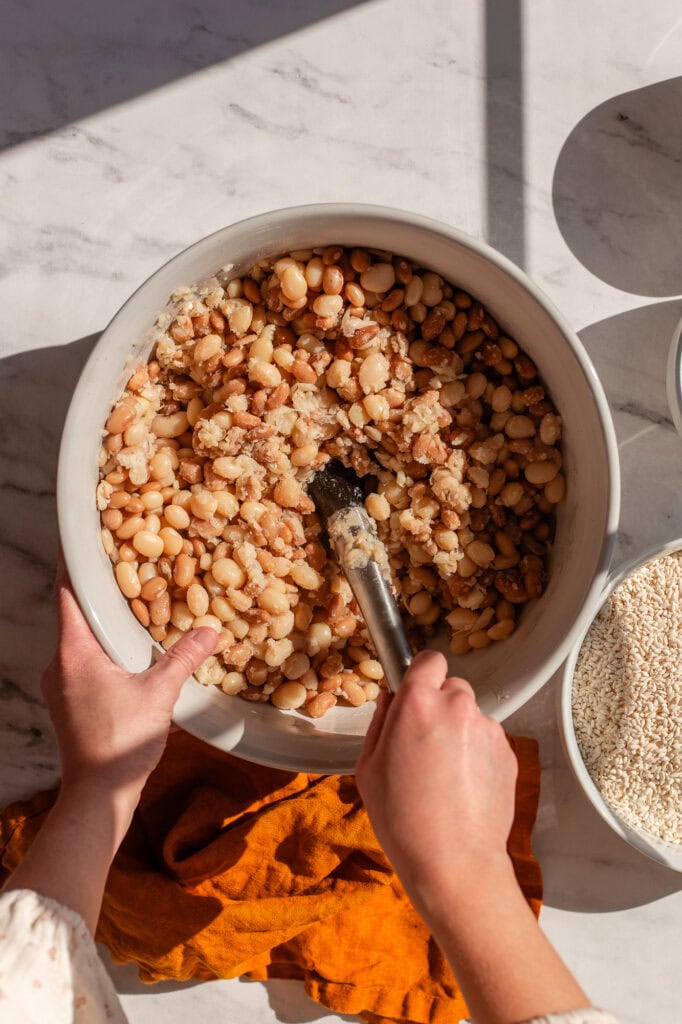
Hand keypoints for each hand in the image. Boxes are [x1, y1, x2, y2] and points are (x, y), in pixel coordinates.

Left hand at [42, 565, 216, 816]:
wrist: (97, 796)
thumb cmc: (120, 743)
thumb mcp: (159, 695)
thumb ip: (183, 658)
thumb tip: (210, 630)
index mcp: (75, 652)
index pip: (67, 594)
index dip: (73, 563)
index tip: (83, 537)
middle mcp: (61, 664)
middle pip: (74, 612)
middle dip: (97, 588)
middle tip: (122, 561)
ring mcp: (62, 685)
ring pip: (80, 638)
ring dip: (102, 619)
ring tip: (132, 600)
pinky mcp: (71, 702)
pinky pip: (85, 659)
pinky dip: (103, 645)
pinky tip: (129, 646)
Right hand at [356, 650, 518, 921]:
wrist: (453, 862)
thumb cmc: (402, 819)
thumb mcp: (368, 768)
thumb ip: (381, 722)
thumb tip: (393, 700)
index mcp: (418, 703)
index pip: (428, 659)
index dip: (421, 674)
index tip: (415, 693)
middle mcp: (457, 706)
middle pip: (451, 687)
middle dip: (439, 706)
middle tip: (425, 744)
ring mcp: (488, 728)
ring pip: (470, 715)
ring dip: (460, 732)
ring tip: (445, 775)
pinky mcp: (508, 752)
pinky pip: (488, 740)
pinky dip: (477, 754)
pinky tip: (463, 787)